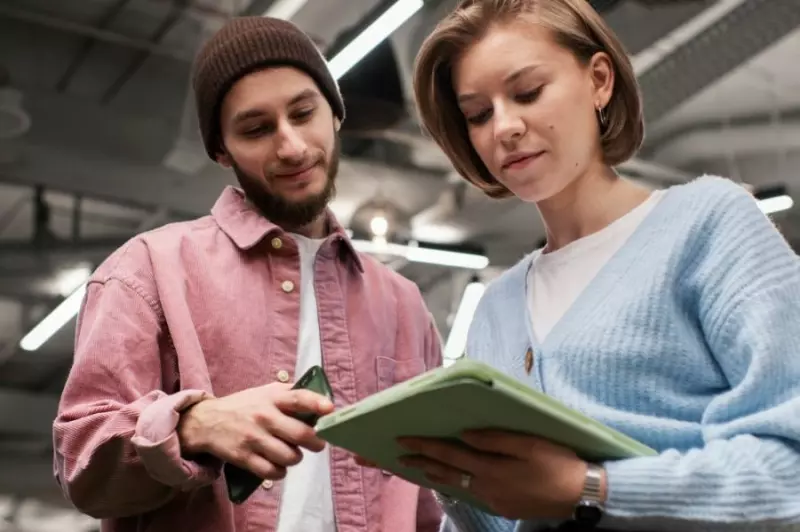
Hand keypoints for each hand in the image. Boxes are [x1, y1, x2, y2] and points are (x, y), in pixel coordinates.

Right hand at [177, 383, 333, 479]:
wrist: (206, 422)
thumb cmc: (244, 406)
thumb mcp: (264, 392)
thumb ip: (290, 394)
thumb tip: (321, 400)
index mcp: (271, 398)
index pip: (298, 398)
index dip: (316, 403)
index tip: (330, 409)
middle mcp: (264, 417)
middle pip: (300, 434)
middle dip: (316, 442)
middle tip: (317, 443)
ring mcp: (254, 439)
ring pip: (290, 457)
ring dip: (297, 458)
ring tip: (293, 453)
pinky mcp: (244, 458)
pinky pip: (273, 472)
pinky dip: (280, 471)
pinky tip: (278, 465)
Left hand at [397, 430, 600, 519]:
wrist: (582, 495)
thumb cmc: (558, 463)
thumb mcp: (529, 443)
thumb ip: (494, 439)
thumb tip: (464, 434)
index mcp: (491, 470)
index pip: (449, 455)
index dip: (424, 447)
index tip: (402, 440)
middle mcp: (487, 488)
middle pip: (446, 474)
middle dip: (421, 463)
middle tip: (397, 456)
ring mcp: (495, 501)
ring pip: (458, 485)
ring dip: (436, 475)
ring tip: (418, 467)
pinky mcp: (504, 507)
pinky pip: (473, 492)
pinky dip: (457, 483)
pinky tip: (453, 479)